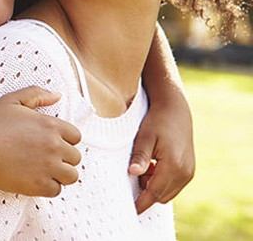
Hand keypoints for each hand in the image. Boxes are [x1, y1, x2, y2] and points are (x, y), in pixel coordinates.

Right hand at [0, 86, 81, 196]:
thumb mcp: (11, 100)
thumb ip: (36, 94)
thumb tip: (57, 95)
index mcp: (50, 125)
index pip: (76, 136)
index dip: (64, 140)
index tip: (50, 144)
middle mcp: (54, 146)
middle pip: (75, 157)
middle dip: (63, 158)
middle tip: (44, 158)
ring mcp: (49, 167)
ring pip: (71, 176)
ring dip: (60, 175)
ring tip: (44, 171)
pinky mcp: (40, 185)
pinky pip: (56, 190)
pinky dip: (47, 188)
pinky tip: (34, 180)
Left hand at [129, 92, 194, 213]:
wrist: (175, 110)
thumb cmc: (156, 122)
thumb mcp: (144, 137)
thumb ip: (140, 157)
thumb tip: (133, 173)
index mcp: (173, 166)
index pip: (154, 192)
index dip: (142, 203)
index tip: (130, 210)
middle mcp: (185, 173)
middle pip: (161, 196)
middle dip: (146, 191)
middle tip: (136, 170)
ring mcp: (189, 173)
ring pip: (168, 193)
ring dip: (154, 186)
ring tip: (146, 164)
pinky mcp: (190, 171)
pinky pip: (173, 186)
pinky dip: (161, 181)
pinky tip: (154, 165)